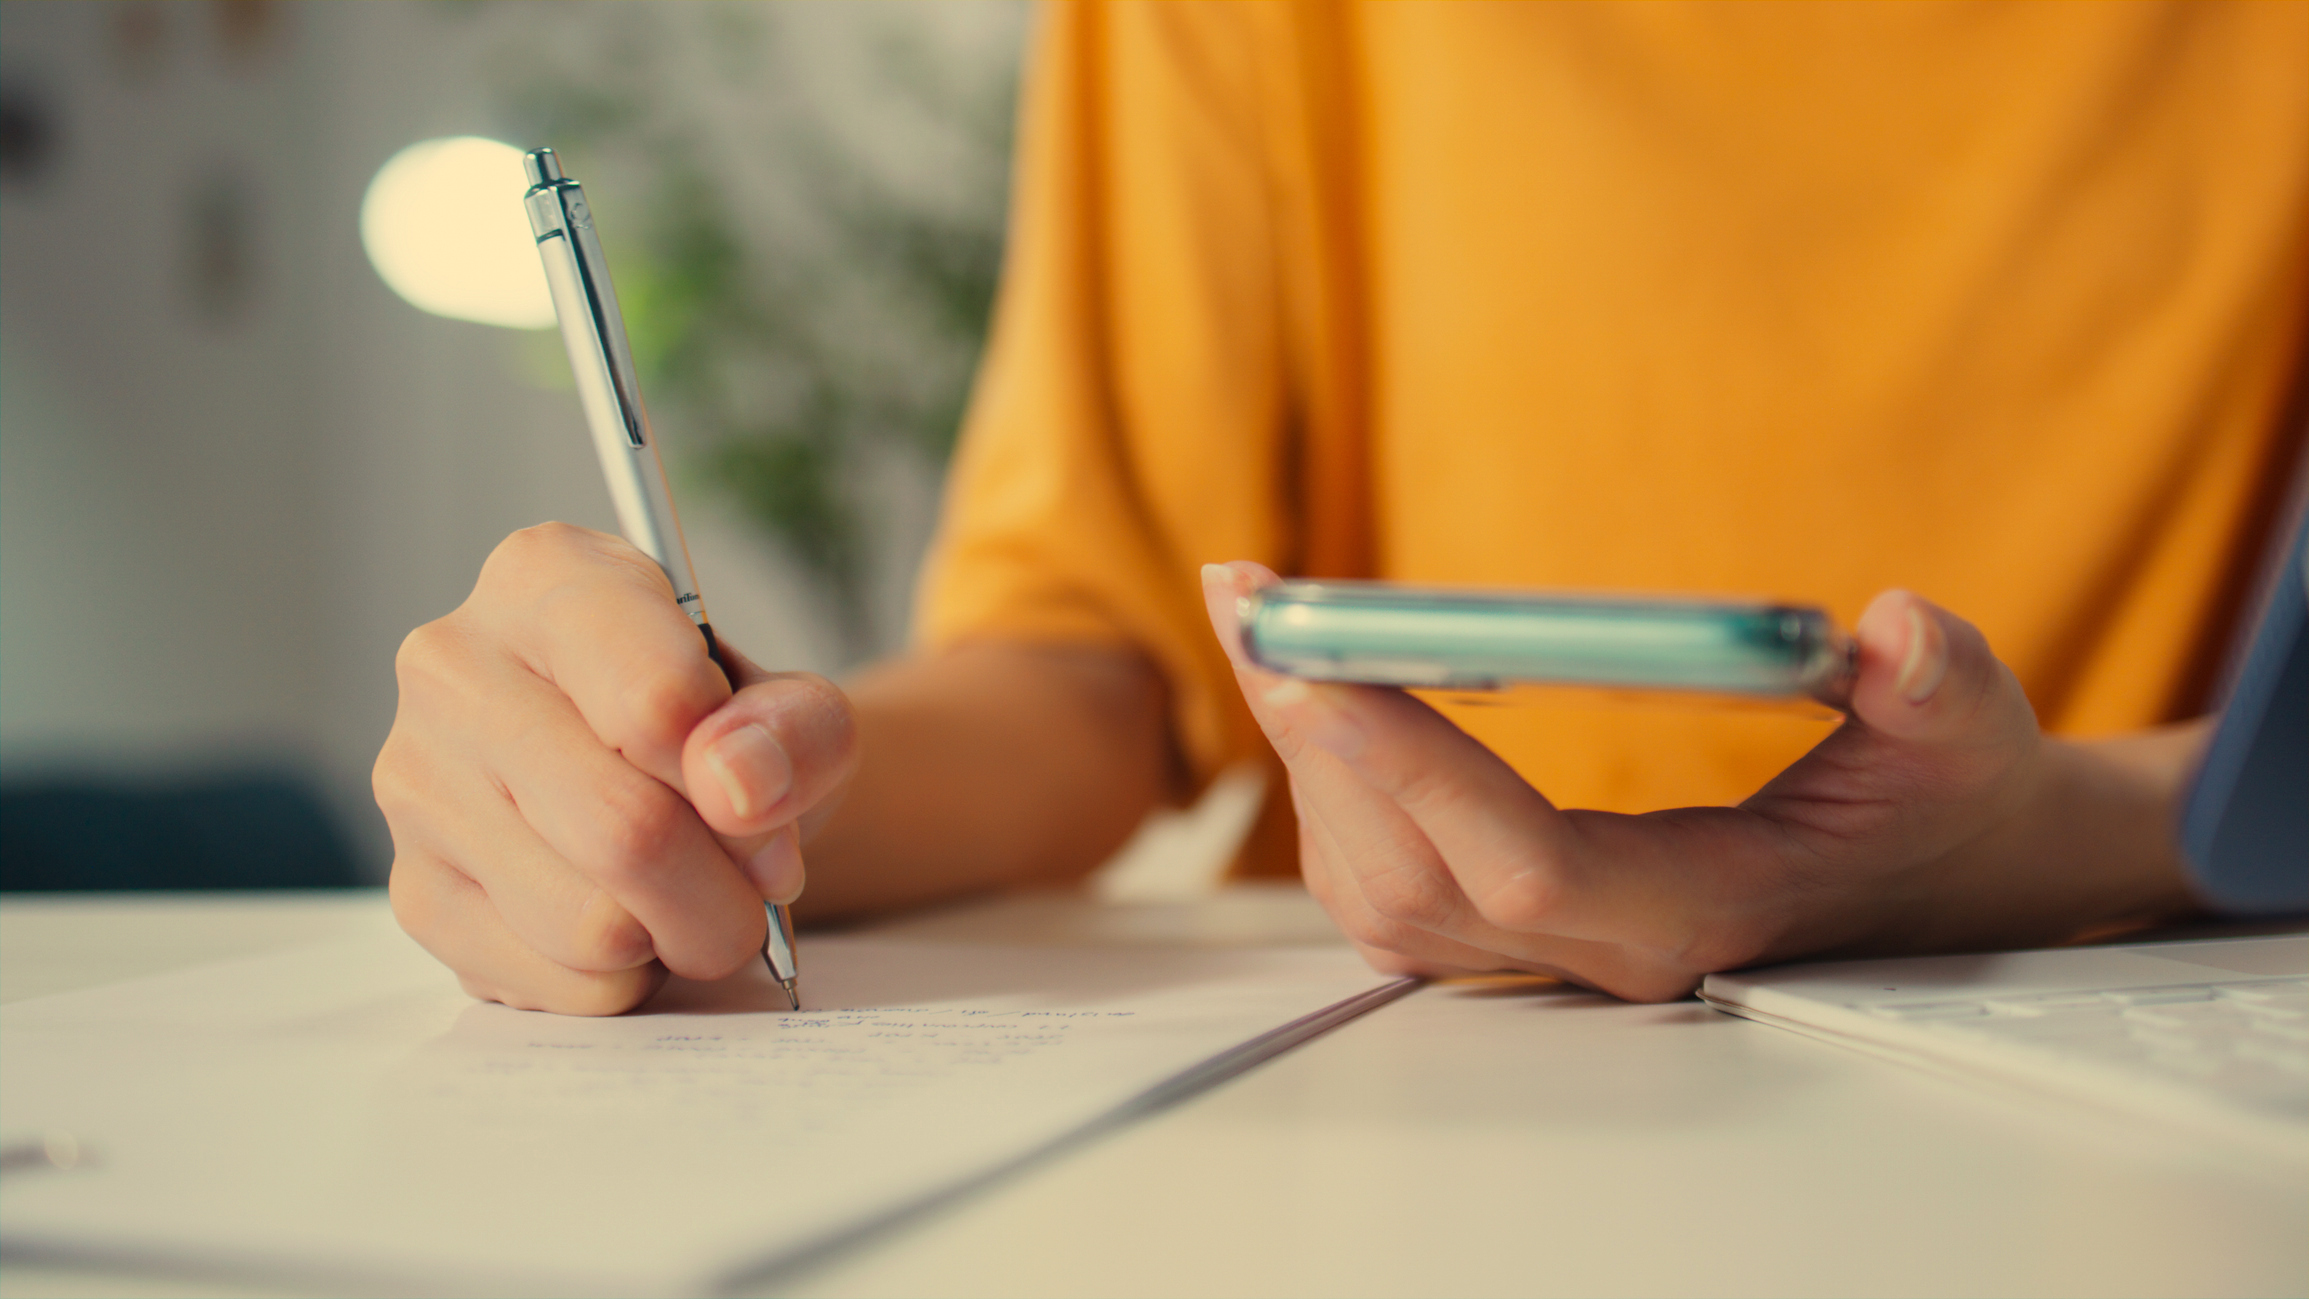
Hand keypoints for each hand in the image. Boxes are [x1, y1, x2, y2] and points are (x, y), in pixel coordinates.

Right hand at [375, 524, 858, 1014]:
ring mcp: (418, 784)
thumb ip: (795, 732)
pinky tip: (627, 918)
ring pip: (590, 922)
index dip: (740, 782)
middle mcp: (453, 667)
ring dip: (681, 937)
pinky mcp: (418, 894)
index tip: (765, 801)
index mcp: (544, 578)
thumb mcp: (796, 710)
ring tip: (690, 894)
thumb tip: (736, 786)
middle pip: (624, 829)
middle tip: (757, 884)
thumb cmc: (723, 729)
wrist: (674, 789)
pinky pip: (558, 981)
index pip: (655, 702)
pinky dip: (626, 975)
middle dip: (726, 888)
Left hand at [1203, 562, 2201, 1000]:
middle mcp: (1599, 952)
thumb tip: (1890, 635)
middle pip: (1403, 875)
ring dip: (1301, 747)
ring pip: (1369, 882)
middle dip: (1314, 733)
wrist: (1939, 870)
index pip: (1519, 870)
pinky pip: (1377, 872)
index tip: (1325, 661)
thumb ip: (1939, 690)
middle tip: (1249, 596)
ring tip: (1255, 611)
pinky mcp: (1511, 920)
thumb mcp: (1968, 732)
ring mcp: (1544, 948)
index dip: (1415, 771)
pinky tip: (1308, 678)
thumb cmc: (1940, 799)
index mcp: (1696, 913)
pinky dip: (1326, 775)